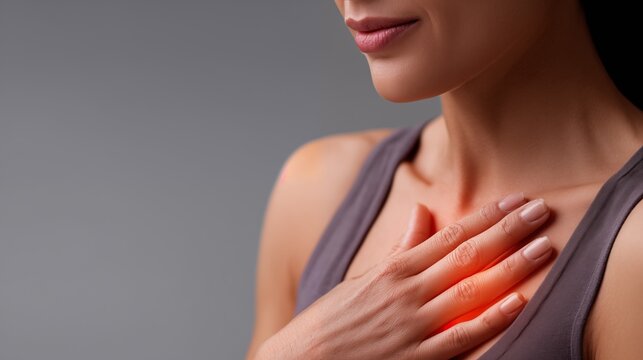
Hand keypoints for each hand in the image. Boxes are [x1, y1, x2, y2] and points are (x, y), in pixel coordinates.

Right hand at [257, 193, 551, 359]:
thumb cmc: (333, 318)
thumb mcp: (364, 277)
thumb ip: (401, 248)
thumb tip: (422, 211)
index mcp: (394, 269)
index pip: (450, 234)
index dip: (487, 216)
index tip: (515, 200)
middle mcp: (407, 291)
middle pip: (468, 255)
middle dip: (508, 231)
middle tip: (541, 211)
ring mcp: (413, 324)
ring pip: (471, 290)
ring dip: (510, 267)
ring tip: (543, 248)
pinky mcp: (417, 357)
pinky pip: (461, 337)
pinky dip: (491, 319)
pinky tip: (518, 302)